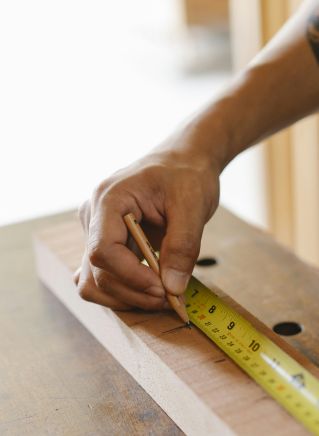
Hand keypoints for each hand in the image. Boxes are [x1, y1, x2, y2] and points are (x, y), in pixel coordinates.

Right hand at [74, 138, 220, 310]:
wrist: (182, 162)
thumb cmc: (186, 174)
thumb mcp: (192, 205)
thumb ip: (183, 246)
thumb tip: (173, 289)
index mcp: (109, 199)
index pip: (103, 250)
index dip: (131, 276)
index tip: (163, 288)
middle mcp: (94, 217)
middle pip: (97, 272)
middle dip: (133, 292)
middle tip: (171, 297)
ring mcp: (96, 231)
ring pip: (93, 282)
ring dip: (126, 297)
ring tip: (161, 295)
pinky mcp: (106, 242)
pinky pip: (102, 277)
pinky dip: (123, 291)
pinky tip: (147, 289)